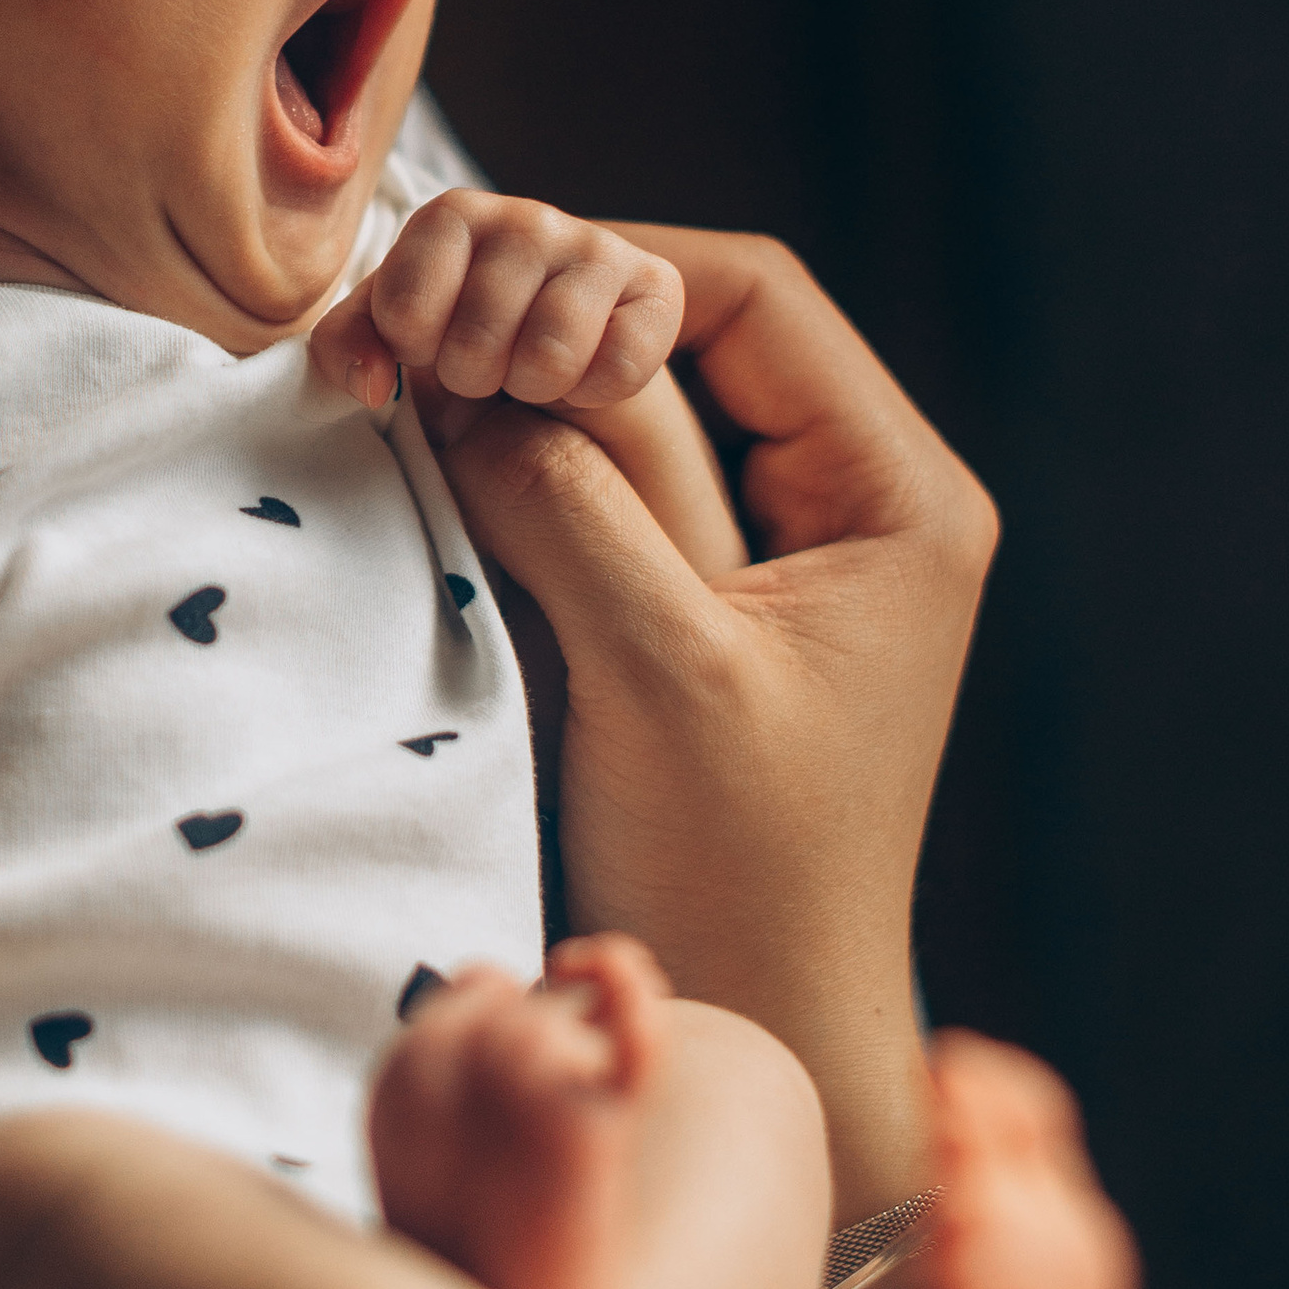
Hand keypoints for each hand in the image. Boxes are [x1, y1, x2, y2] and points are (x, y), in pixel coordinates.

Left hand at [311, 192, 682, 411]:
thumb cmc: (453, 336)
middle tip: (483, 370)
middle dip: (471, 376)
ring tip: (527, 376)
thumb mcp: (386, 336)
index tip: (424, 346)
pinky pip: (620, 363)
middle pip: (477, 338)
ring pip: (550, 353)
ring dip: (532, 388)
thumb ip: (348, 347)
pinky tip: (581, 379)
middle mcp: (528, 218)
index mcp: (451, 218)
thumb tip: (372, 381)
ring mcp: (597, 248)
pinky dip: (594, 391)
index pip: (405, 303)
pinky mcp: (656, 287)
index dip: (411, 345)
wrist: (539, 350)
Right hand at [419, 229, 998, 1218]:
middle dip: (536, 322)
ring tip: (392, 367)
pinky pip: (586, 493)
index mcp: (896, 498)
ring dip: (504, 384)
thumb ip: (576, 502)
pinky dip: (504, 460)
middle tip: (412, 336)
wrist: (754, 1025)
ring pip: (613, 413)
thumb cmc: (743, 870)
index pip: (751, 299)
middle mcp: (838, 504)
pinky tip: (419, 431)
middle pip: (672, 339)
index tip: (479, 281)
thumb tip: (467, 370)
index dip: (611, 262)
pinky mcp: (675, 609)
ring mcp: (752, 558)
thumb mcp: (664, 669)